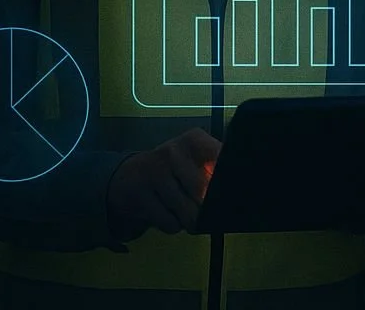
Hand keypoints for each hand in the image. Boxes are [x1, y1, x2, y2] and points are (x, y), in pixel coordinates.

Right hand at [106, 128, 220, 239]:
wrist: (128, 177)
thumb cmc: (172, 172)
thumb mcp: (195, 162)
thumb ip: (215, 172)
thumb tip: (236, 195)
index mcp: (194, 140)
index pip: (221, 162)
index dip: (226, 184)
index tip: (226, 192)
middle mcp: (174, 152)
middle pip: (205, 193)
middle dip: (207, 208)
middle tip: (201, 206)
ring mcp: (155, 172)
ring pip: (189, 213)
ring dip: (190, 220)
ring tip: (181, 207)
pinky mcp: (140, 195)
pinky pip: (171, 224)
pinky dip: (173, 225)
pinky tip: (166, 211)